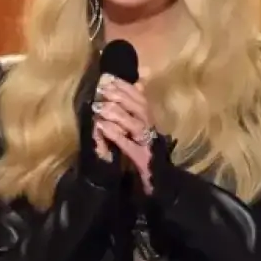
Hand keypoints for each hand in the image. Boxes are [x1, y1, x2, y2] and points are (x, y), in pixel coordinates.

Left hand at [91, 74, 155, 192]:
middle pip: (139, 108)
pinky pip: (127, 144)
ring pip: (134, 124)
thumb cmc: (147, 153)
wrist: (160, 182)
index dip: (125, 87)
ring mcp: (147, 143)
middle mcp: (151, 129)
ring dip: (116, 114)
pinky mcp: (141, 159)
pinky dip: (114, 134)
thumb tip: (138, 83)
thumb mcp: (141, 128)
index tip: (109, 79)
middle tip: (102, 91)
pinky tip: (102, 127)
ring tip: (100, 108)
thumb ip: (138, 107)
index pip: (140, 98)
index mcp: (151, 120)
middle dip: (120, 97)